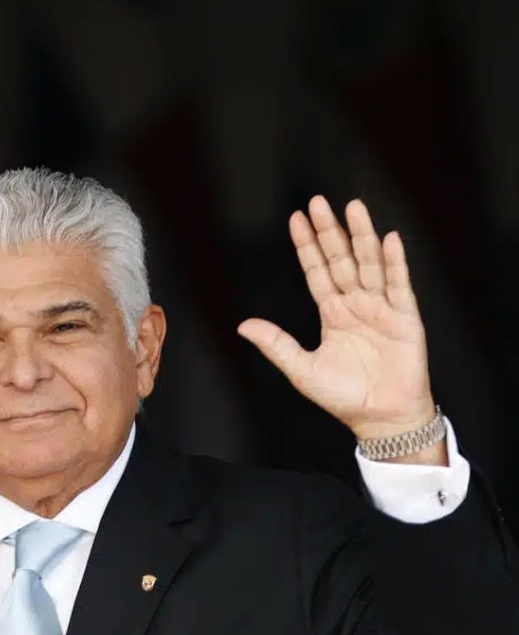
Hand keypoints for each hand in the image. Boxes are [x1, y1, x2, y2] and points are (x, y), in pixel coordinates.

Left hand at [237, 196, 435, 441]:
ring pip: (370, 264)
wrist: (379, 418)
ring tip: (353, 208)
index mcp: (332, 313)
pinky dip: (395, 262)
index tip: (296, 219)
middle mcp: (356, 304)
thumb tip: (244, 325)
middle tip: (319, 202)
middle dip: (330, 231)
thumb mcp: (301, 369)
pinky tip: (389, 239)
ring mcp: (381, 308)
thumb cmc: (344, 395)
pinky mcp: (405, 318)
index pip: (316, 271)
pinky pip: (399, 285)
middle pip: (341, 260)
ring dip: (362, 236)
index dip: (307, 246)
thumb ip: (276, 344)